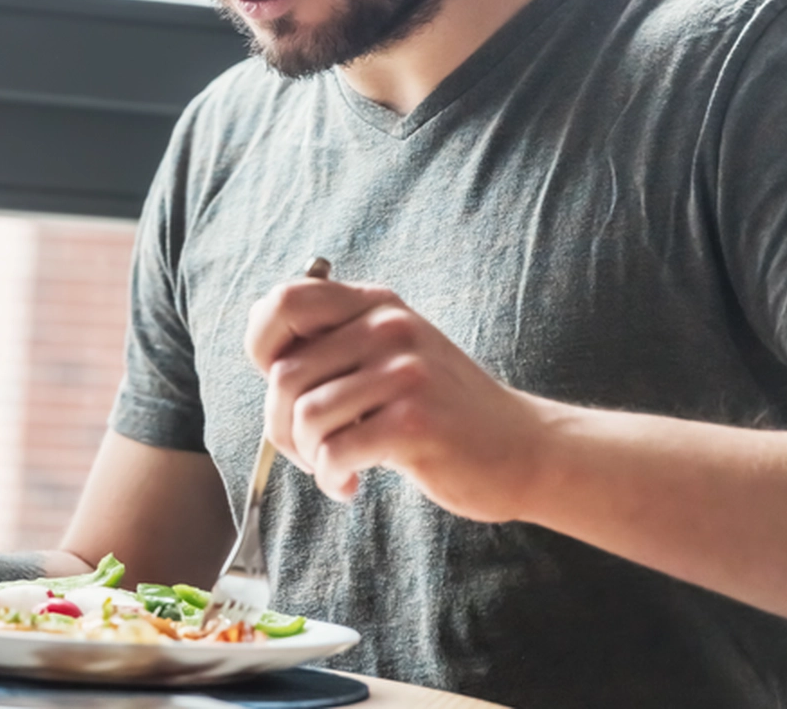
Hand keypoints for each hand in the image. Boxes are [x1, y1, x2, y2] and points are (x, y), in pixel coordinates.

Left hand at [245, 276, 551, 519]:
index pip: (285, 301)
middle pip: (285, 375)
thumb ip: (339, 343)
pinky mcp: (414, 422)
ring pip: (304, 416)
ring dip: (307, 457)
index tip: (281, 386)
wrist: (524, 448)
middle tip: (308, 451)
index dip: (262, 346)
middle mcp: (389, 327)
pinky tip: (349, 484)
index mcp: (376, 305)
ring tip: (334, 467)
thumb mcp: (394, 355)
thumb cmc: (443, 410)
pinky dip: (330, 478)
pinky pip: (334, 452)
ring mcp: (404, 372)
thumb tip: (264, 353)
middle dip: (281, 426)